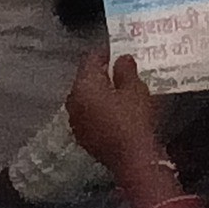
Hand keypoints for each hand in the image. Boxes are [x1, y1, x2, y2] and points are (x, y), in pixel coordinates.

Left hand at [65, 45, 168, 185]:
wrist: (132, 158)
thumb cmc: (134, 118)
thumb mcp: (135, 88)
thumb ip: (126, 70)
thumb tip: (121, 60)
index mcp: (82, 86)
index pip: (90, 60)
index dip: (105, 52)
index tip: (118, 49)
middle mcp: (72, 101)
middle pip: (85, 80)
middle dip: (102, 73)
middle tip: (122, 69)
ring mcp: (75, 121)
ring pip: (86, 98)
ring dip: (100, 92)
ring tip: (121, 89)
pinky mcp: (83, 136)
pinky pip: (89, 114)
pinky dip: (100, 109)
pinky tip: (116, 110)